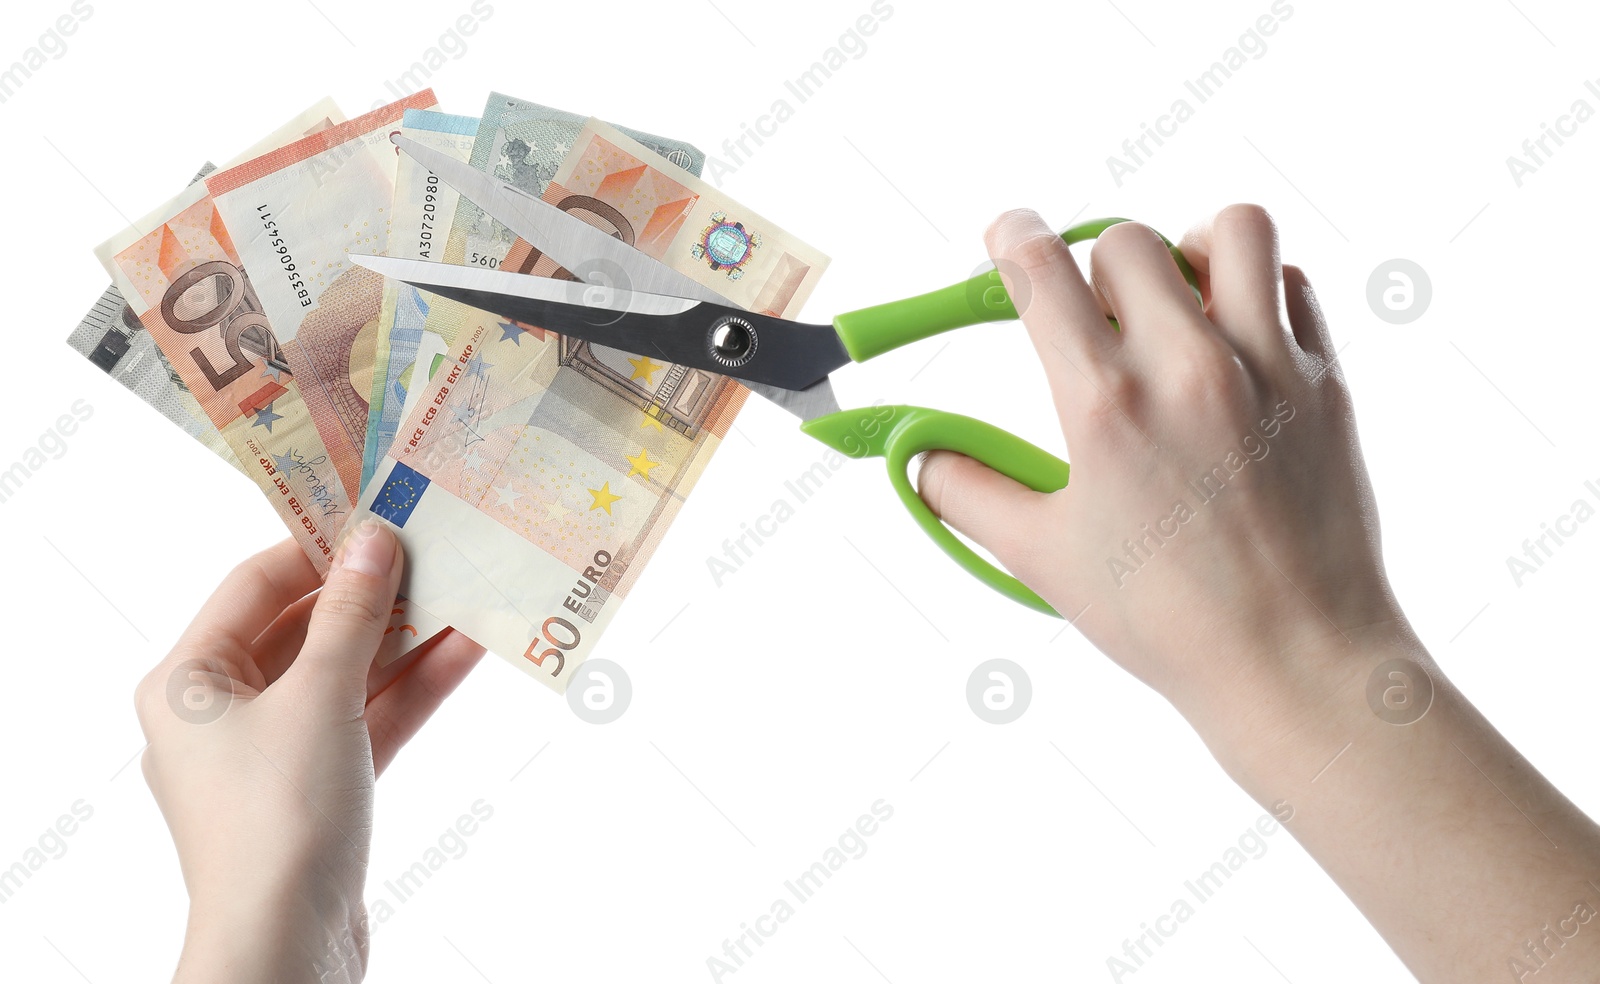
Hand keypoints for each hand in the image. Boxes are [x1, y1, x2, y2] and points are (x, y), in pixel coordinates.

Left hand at [135, 524, 483, 982]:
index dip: (321, 546)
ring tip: (469, 590)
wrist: (287, 946)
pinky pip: (366, 720)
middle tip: (437, 549)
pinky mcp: (318, 791)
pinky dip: (411, 690)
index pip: (256, 584)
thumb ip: (352, 614)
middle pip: (306, 630)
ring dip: (406, 639)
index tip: (383, 515)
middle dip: (377, 595)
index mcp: (188, 682)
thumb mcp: (320, 696)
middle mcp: (221, 714)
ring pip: (346, 676)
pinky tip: (466, 651)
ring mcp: (273, 755)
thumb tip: (375, 538)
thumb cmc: (279, 815)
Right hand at [918, 205, 1400, 718]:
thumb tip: (918, 457)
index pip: (1040, 268)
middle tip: (1090, 313)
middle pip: (1125, 240)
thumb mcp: (1042, 557)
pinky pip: (1292, 282)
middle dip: (1091, 264)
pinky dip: (1257, 287)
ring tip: (1176, 297)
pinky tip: (1234, 338)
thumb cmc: (1165, 618)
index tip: (1007, 236)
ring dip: (1188, 248)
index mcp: (1105, 404)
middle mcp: (1187, 367)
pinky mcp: (1324, 380)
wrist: (1294, 661)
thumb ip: (965, 493)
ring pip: (1231, 230)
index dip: (1011, 237)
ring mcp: (1267, 366)